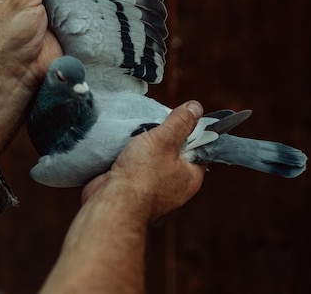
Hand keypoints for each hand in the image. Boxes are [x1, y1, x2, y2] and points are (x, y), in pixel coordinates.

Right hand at [82, 101, 205, 222]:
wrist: (111, 203)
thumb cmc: (142, 176)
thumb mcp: (165, 140)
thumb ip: (181, 122)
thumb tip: (196, 107)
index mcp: (191, 176)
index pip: (200, 148)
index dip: (192, 129)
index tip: (181, 115)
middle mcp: (176, 185)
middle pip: (175, 150)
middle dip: (164, 134)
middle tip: (155, 122)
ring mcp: (154, 188)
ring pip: (153, 156)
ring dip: (145, 143)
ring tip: (138, 131)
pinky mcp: (134, 188)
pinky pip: (137, 164)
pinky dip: (131, 153)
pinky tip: (125, 143)